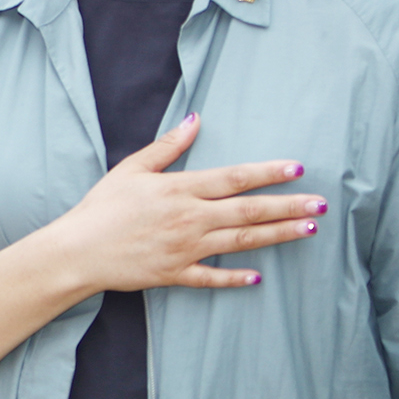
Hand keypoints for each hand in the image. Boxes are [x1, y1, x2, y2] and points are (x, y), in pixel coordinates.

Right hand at [45, 113, 324, 293]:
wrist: (77, 251)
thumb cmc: (101, 207)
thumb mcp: (131, 169)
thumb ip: (167, 147)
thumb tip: (195, 120)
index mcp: (180, 190)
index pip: (234, 178)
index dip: (267, 173)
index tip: (296, 168)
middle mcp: (190, 219)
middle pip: (249, 211)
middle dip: (289, 206)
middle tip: (321, 204)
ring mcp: (185, 249)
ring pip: (241, 242)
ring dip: (278, 236)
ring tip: (308, 230)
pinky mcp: (175, 274)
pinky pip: (212, 277)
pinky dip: (235, 277)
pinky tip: (258, 276)